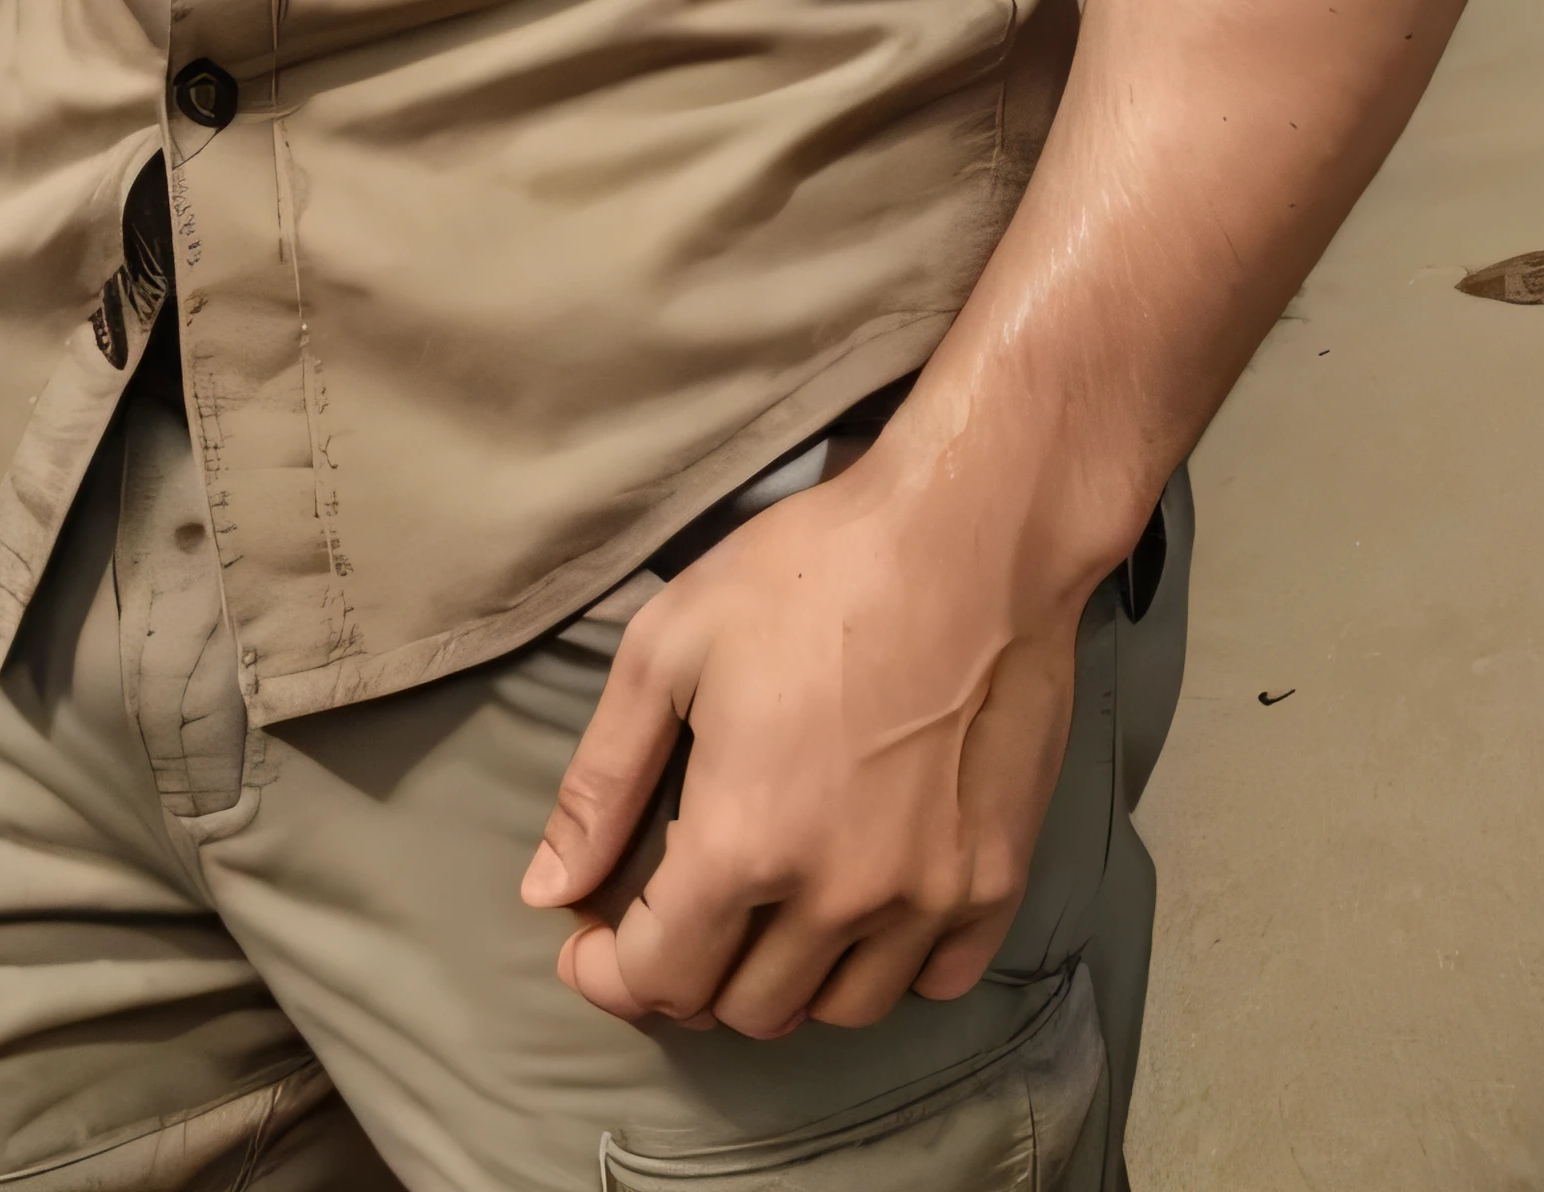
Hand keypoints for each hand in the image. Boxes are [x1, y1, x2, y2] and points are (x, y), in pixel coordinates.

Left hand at [522, 455, 1090, 1037]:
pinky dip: (886, 965)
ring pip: (838, 1010)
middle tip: (677, 906)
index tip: (590, 943)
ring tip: (766, 908)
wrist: (968, 534)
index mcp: (743, 842)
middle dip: (691, 970)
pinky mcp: (997, 881)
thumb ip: (603, 782)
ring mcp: (927, 898)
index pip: (659, 977)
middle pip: (744, 1006)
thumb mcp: (668, 648)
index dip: (609, 972)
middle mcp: (837, 897)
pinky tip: (862, 902)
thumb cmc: (810, 572)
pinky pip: (934, 981)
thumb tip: (547, 891)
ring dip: (786, 977)